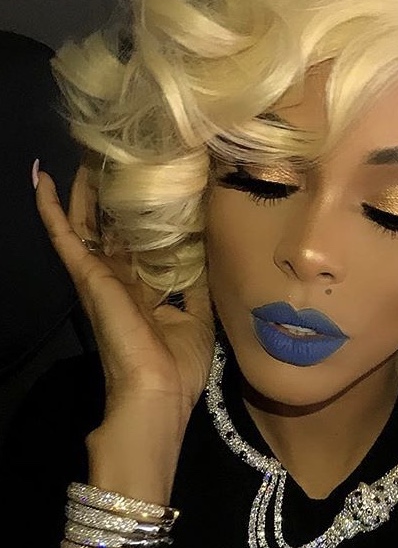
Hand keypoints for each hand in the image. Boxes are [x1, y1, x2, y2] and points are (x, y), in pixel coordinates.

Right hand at [35, 162, 214, 436]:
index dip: (148, 217)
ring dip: (87, 191)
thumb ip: (197, 284)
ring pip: (89, 224)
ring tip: (87, 155)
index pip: (143, 244)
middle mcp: (121, 279)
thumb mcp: (198, 318)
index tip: (158, 185)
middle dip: (115, 196)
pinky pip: (64, 235)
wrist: (156, 393)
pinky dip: (51, 208)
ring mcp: (100, 276)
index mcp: (146, 290)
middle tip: (117, 159)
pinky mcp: (87, 276)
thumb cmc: (179, 364)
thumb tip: (205, 254)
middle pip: (114, 228)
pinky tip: (42, 177)